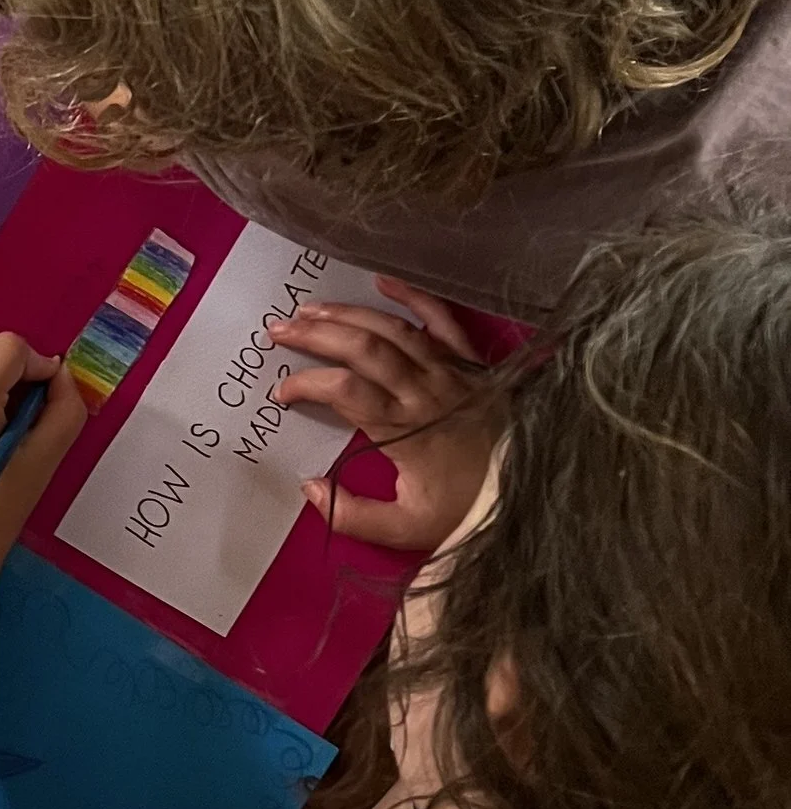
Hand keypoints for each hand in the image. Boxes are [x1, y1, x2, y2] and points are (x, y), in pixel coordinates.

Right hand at [265, 280, 496, 550]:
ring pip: (391, 329)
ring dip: (347, 314)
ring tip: (310, 310)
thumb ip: (354, 515)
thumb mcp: (407, 527)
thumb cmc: (467, 508)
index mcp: (402, 429)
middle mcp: (422, 390)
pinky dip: (412, 295)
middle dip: (314, 334)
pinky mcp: (469, 362)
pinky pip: (440, 319)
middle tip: (278, 330)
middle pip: (361, 347)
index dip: (306, 383)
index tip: (283, 392)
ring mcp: (448, 370)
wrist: (530, 491)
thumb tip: (309, 488)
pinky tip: (382, 280)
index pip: (343, 390)